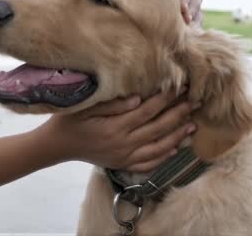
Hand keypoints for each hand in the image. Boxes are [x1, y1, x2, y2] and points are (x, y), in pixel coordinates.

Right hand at [36, 90, 198, 171]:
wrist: (57, 146)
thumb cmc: (69, 121)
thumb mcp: (85, 107)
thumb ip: (111, 104)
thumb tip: (137, 98)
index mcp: (114, 127)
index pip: (147, 111)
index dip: (164, 99)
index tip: (178, 87)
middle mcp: (122, 144)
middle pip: (157, 129)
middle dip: (178, 115)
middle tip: (194, 102)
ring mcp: (123, 157)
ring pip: (157, 148)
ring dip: (177, 136)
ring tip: (192, 125)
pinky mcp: (122, 164)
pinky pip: (148, 164)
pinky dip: (163, 157)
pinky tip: (175, 149)